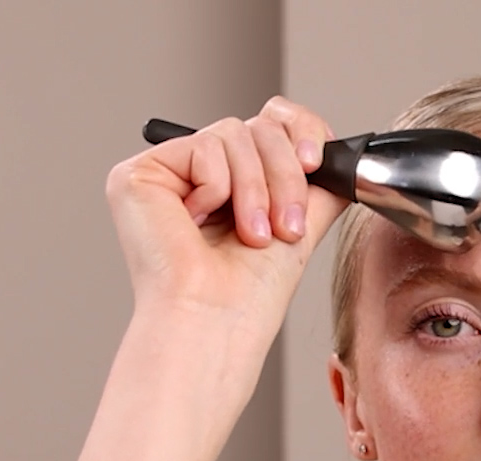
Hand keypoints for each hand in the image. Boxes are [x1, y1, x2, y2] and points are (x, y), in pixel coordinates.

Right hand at [105, 96, 349, 326]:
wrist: (218, 320)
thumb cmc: (251, 294)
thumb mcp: (301, 222)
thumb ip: (320, 183)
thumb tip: (343, 155)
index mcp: (230, 184)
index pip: (267, 121)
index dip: (298, 129)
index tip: (317, 163)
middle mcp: (194, 175)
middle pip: (255, 126)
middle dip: (283, 174)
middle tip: (285, 224)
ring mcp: (164, 173)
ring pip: (232, 132)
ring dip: (254, 188)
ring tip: (250, 234)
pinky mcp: (138, 174)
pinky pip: (203, 146)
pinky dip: (216, 188)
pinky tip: (198, 225)